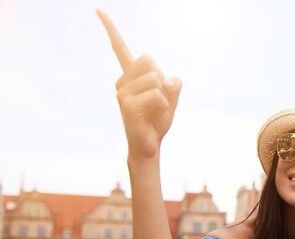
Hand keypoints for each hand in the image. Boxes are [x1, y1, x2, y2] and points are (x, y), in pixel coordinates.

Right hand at [97, 10, 181, 159]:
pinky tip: (154, 116)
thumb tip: (168, 80)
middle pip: (150, 60)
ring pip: (156, 78)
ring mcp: (122, 92)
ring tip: (155, 111)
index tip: (98, 9)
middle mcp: (121, 81)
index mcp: (130, 76)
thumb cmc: (158, 120)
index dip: (111, 29)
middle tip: (157, 101)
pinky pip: (158, 95)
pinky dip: (164, 106)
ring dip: (165, 96)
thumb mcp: (172, 98)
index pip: (120, 48)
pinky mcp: (127, 104)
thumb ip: (173, 85)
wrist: (149, 147)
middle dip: (162, 79)